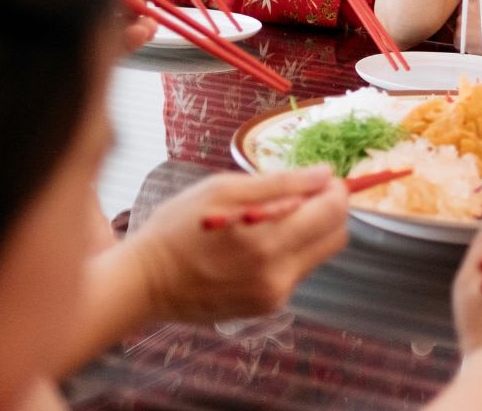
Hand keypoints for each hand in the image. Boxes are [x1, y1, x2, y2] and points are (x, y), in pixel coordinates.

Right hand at [128, 168, 348, 322]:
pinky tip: (257, 245)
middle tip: (301, 195)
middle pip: (336, 236)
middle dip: (328, 210)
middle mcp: (279, 272)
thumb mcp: (222, 188)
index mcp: (269, 238)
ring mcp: (274, 294)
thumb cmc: (178, 227)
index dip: (334, 189)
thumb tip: (324, 174)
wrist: (144, 282)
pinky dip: (288, 252)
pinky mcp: (266, 307)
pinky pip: (296, 272)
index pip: (334, 212)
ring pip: (318, 254)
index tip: (318, 179)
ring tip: (271, 219)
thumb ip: (280, 183)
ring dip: (309, 231)